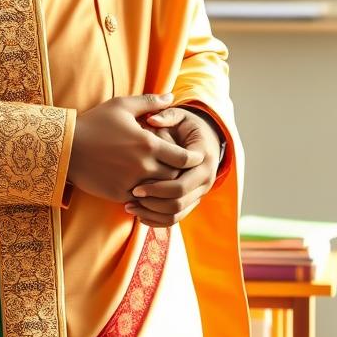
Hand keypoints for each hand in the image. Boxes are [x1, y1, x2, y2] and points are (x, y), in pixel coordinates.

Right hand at [67, 94, 203, 202]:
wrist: (65, 148)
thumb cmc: (95, 123)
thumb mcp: (122, 106)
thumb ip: (150, 102)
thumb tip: (172, 97)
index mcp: (148, 143)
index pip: (183, 158)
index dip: (191, 159)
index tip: (194, 157)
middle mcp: (143, 166)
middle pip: (175, 177)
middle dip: (179, 173)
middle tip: (178, 167)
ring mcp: (131, 183)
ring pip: (160, 191)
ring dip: (163, 185)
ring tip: (163, 177)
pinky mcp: (119, 195)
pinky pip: (142, 200)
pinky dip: (147, 195)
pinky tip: (145, 187)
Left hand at [125, 107, 223, 226]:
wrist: (206, 138)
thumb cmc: (188, 125)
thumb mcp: (180, 116)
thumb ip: (167, 116)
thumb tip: (152, 120)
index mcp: (203, 157)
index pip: (182, 180)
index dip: (157, 185)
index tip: (135, 184)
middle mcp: (206, 178)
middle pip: (179, 200)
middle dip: (153, 200)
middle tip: (131, 195)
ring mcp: (201, 192)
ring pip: (177, 213)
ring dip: (153, 213)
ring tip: (130, 206)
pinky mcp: (192, 201)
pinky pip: (175, 218)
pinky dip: (157, 220)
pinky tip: (138, 214)